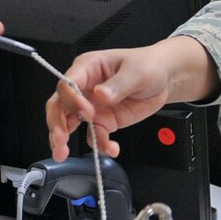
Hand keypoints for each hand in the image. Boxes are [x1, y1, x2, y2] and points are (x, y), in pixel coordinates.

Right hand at [43, 37, 217, 159]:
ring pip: (69, 124)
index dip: (71, 100)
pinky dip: (100, 145)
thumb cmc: (147, 65)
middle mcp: (84, 88)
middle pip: (59, 105)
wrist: (163, 78)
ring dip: (64, 140)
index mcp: (87, 68)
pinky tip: (110, 149)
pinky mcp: (103, 121)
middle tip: (60, 140)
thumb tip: (100, 95)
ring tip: (62, 154)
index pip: (68, 84)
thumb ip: (118, 84)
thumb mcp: (136, 71)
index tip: (87, 113)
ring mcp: (92, 106)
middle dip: (56, 124)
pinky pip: (95, 136)